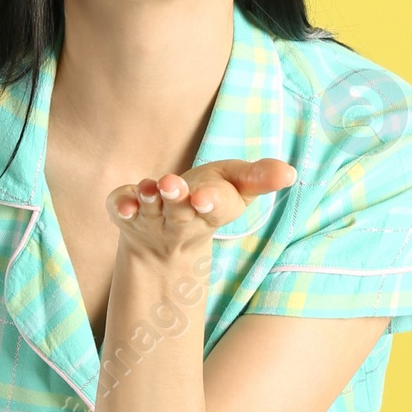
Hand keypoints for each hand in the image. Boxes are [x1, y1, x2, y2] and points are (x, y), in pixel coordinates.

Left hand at [106, 159, 295, 261]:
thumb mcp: (237, 185)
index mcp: (212, 211)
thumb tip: (289, 172)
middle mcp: (181, 219)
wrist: (166, 239)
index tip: (205, 198)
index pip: (216, 209)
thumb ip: (260, 177)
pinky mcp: (127, 213)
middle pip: (180, 211)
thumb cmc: (209, 198)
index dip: (211, 202)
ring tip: (151, 187)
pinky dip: (121, 206)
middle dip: (176, 198)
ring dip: (150, 199)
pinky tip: (123, 202)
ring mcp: (152, 219)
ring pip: (151, 210)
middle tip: (172, 184)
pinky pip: (121, 209)